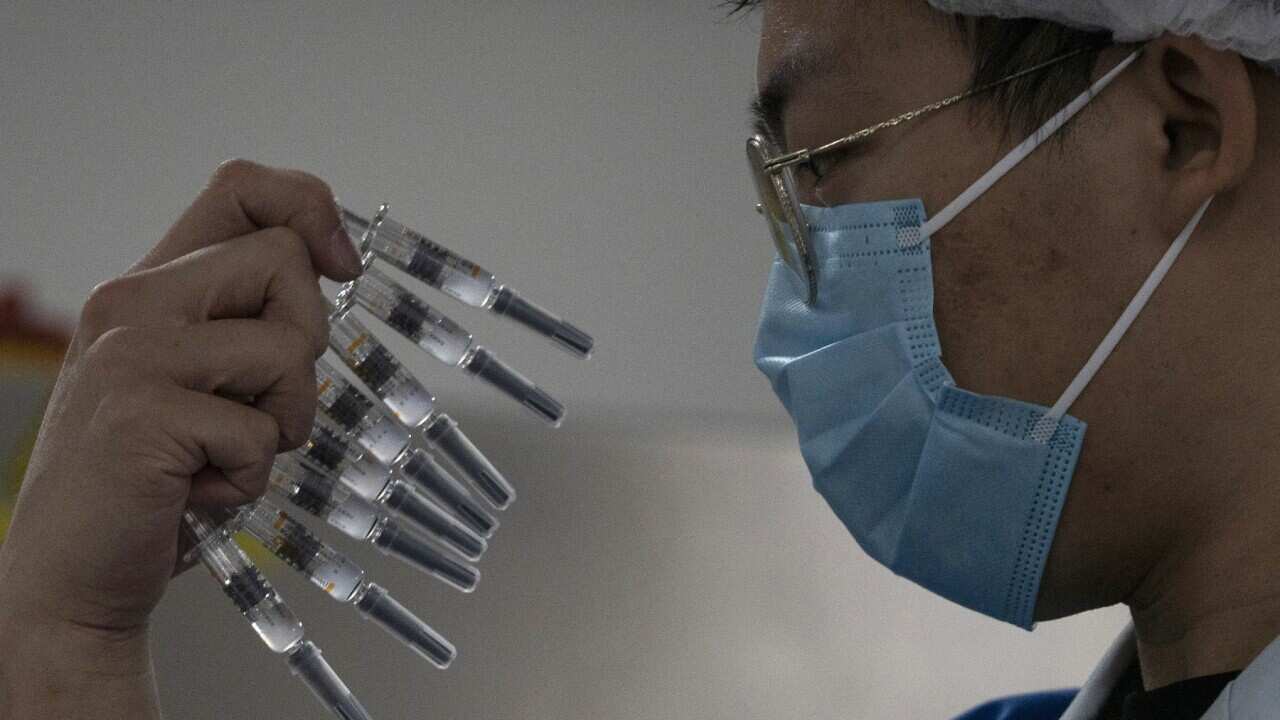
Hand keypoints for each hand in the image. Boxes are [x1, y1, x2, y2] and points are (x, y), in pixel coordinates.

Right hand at [0, 160, 362, 714]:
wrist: (71, 576)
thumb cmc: (156, 478)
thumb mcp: (199, 379)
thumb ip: (244, 319)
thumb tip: (335, 265)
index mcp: (150, 285)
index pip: (242, 188)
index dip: (311, 209)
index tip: (342, 268)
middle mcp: (132, 302)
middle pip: (286, 261)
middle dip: (307, 344)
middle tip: (262, 406)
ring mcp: (132, 355)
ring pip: (287, 348)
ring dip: (283, 421)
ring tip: (224, 455)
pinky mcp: (142, 415)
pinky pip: (260, 432)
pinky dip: (250, 476)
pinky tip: (197, 492)